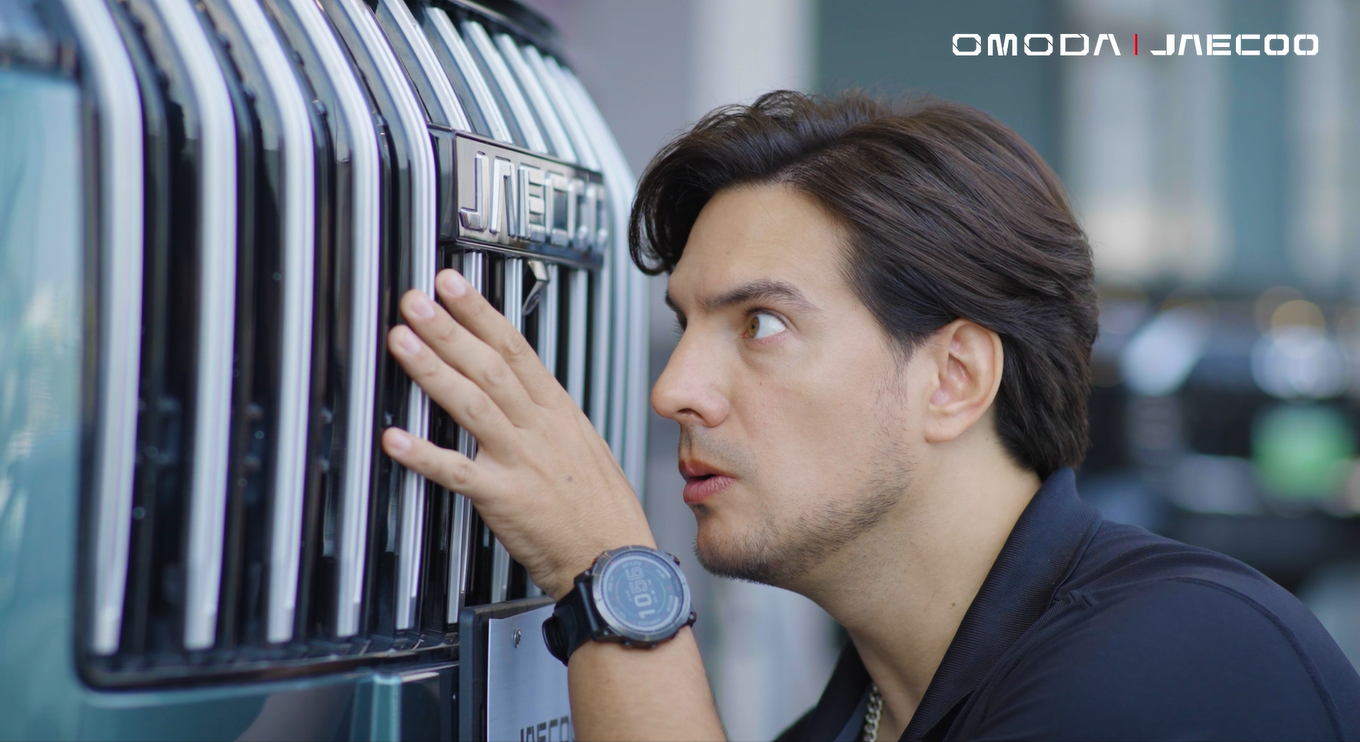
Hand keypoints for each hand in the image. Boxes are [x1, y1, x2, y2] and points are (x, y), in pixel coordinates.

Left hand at [381, 268, 653, 599]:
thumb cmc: (600, 508)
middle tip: (415, 301)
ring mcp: (522, 460)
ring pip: (472, 405)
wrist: (615, 559)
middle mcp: (539, 429)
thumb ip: (544, 415)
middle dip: (449, 330)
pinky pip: (458, 471)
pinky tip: (396, 439)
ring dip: (433, 371)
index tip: (453, 286)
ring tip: (402, 342)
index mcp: (558, 412)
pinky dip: (425, 454)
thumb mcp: (581, 445)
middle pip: (490, 367)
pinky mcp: (505, 498)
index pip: (515, 348)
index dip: (480, 313)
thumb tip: (516, 387)